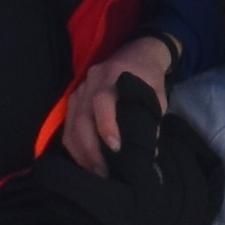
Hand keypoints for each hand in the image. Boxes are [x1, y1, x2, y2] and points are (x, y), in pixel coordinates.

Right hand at [58, 37, 176, 165]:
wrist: (138, 53)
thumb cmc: (149, 77)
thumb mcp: (156, 96)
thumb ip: (152, 121)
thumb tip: (148, 153)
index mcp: (114, 75)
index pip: (103, 100)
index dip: (106, 125)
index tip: (115, 148)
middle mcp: (92, 81)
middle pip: (82, 117)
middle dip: (91, 149)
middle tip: (103, 172)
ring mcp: (80, 88)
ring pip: (71, 124)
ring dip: (80, 151)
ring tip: (94, 172)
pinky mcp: (74, 98)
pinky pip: (68, 125)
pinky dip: (74, 146)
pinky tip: (84, 161)